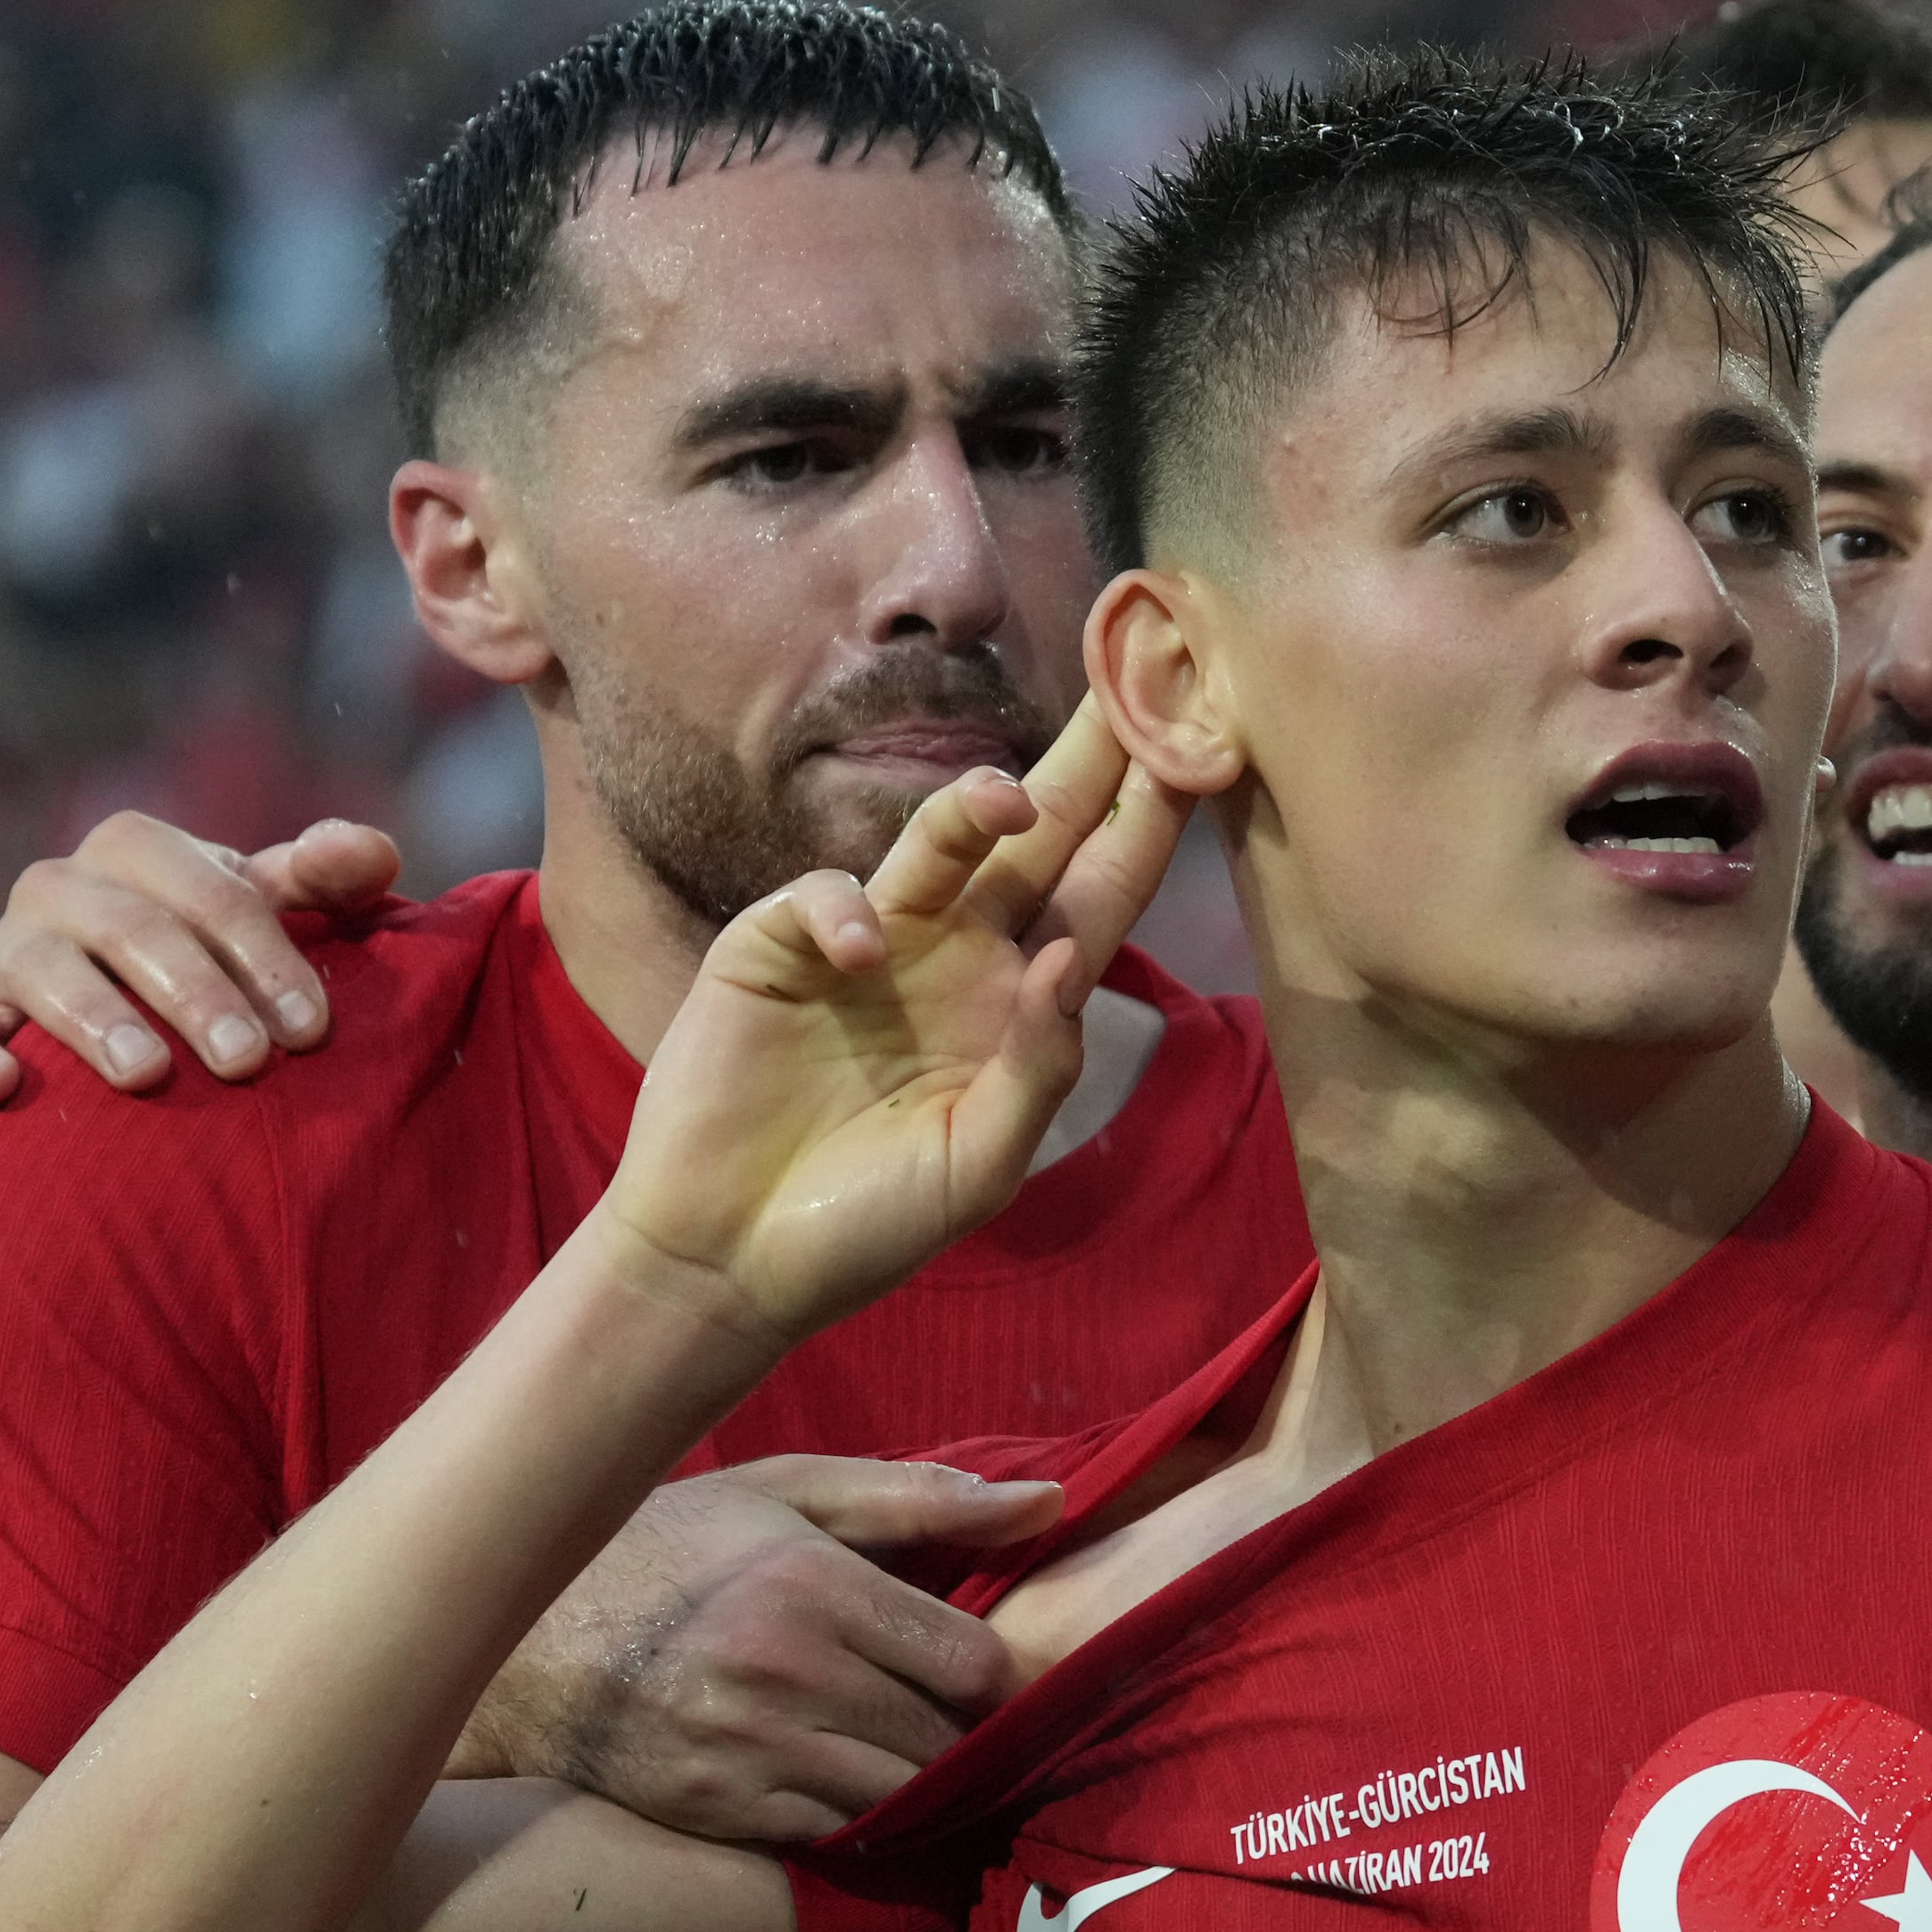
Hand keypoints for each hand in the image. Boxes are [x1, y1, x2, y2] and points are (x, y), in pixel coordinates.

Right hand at [0, 810, 403, 1103]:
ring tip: (147, 1074)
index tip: (312, 1031)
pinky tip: (4, 1086)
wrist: (111, 1017)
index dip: (268, 958)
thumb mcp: (263, 910)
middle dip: (196, 994)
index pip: (216, 893)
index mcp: (139, 850)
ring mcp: (4, 952)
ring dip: (96, 1020)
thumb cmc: (208, 956)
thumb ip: (324, 880)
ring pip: (41, 971)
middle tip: (248, 1062)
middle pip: (134, 930)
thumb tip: (372, 851)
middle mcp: (61, 887)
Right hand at [451, 1456, 1065, 1842]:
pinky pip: (831, 1836)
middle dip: (970, 1738)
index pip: (971, 1664)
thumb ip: (918, 1499)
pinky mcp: (713, 1811)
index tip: (994, 1678)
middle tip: (970, 1727)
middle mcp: (783, 1673)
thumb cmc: (667, 1546)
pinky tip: (851, 1785)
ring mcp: (744, 1752)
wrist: (512, 1636)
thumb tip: (1049, 1506)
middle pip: (944, 1741)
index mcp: (811, 1582)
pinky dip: (857, 1818)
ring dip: (922, 1787)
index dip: (1002, 1680)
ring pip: (896, 1798)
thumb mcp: (783, 1489)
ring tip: (920, 1759)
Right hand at [602, 701, 1188, 1343]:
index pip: (1100, 896)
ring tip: (1009, 799)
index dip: (1146, 825)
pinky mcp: (780, 945)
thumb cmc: (867, 1224)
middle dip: (1083, 760)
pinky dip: (844, 913)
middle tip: (1128, 673)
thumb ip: (1035, 1072)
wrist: (734, 1258)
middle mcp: (956, 955)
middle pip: (1035, 838)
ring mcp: (872, 943)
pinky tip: (859, 958)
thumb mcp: (977, 1167)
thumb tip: (1068, 964)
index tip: (1197, 749)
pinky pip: (826, 896)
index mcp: (1019, 1002)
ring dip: (973, 808)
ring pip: (935, 843)